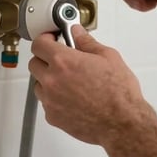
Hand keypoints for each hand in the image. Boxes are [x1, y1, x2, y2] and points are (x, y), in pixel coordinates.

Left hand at [29, 26, 150, 146]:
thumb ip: (86, 42)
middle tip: (61, 60)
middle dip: (45, 59)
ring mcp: (50, 100)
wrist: (122, 123)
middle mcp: (52, 80)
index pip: (39, 44)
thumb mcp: (108, 57)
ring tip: (69, 81)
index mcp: (64, 61)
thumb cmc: (118, 92)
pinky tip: (72, 98)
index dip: (45, 39)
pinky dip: (55, 99)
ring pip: (38, 84)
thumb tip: (77, 33)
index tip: (51, 40)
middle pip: (34, 63)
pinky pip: (46, 103)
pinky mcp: (53, 117)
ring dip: (48, 79)